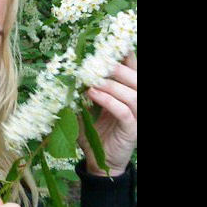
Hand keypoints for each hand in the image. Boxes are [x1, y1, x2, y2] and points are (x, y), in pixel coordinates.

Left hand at [78, 51, 136, 176]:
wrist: (97, 161)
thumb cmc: (91, 132)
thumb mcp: (84, 108)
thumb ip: (82, 91)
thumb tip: (68, 72)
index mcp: (128, 93)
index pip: (132, 70)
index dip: (126, 57)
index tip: (112, 45)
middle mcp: (136, 103)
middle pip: (136, 78)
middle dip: (118, 68)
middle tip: (97, 62)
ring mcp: (137, 117)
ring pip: (133, 94)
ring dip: (112, 84)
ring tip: (92, 81)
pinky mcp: (132, 131)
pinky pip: (126, 113)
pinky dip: (110, 102)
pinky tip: (94, 94)